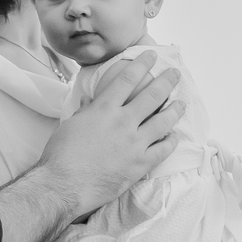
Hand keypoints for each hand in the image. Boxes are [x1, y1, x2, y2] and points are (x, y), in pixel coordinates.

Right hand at [39, 51, 181, 215]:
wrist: (63, 185)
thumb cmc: (61, 155)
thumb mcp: (71, 124)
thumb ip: (85, 111)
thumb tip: (90, 102)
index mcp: (104, 109)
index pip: (128, 79)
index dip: (142, 64)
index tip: (151, 56)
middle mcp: (123, 122)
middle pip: (152, 95)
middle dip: (166, 81)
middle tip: (175, 73)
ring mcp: (134, 144)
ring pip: (163, 121)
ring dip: (175, 109)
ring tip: (181, 103)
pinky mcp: (140, 165)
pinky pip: (163, 150)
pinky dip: (171, 141)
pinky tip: (174, 136)